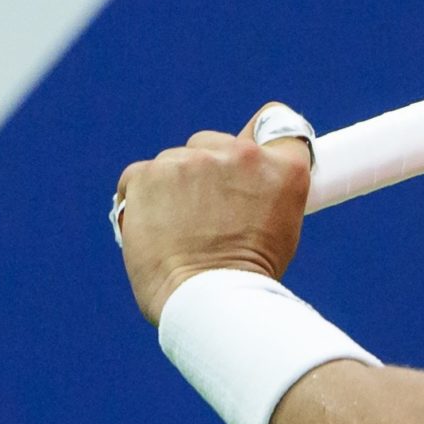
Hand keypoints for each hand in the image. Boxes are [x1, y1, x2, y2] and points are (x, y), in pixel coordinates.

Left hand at [115, 109, 311, 322]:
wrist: (204, 301)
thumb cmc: (246, 280)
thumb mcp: (280, 229)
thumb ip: (263, 191)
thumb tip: (241, 181)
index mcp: (282, 169)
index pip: (275, 122)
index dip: (260, 138)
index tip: (252, 155)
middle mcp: (240, 154)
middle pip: (216, 143)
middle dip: (209, 171)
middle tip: (209, 215)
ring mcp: (190, 160)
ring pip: (176, 161)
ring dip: (176, 187)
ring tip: (180, 232)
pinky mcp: (147, 173)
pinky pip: (140, 176)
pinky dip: (143, 199)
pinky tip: (154, 230)